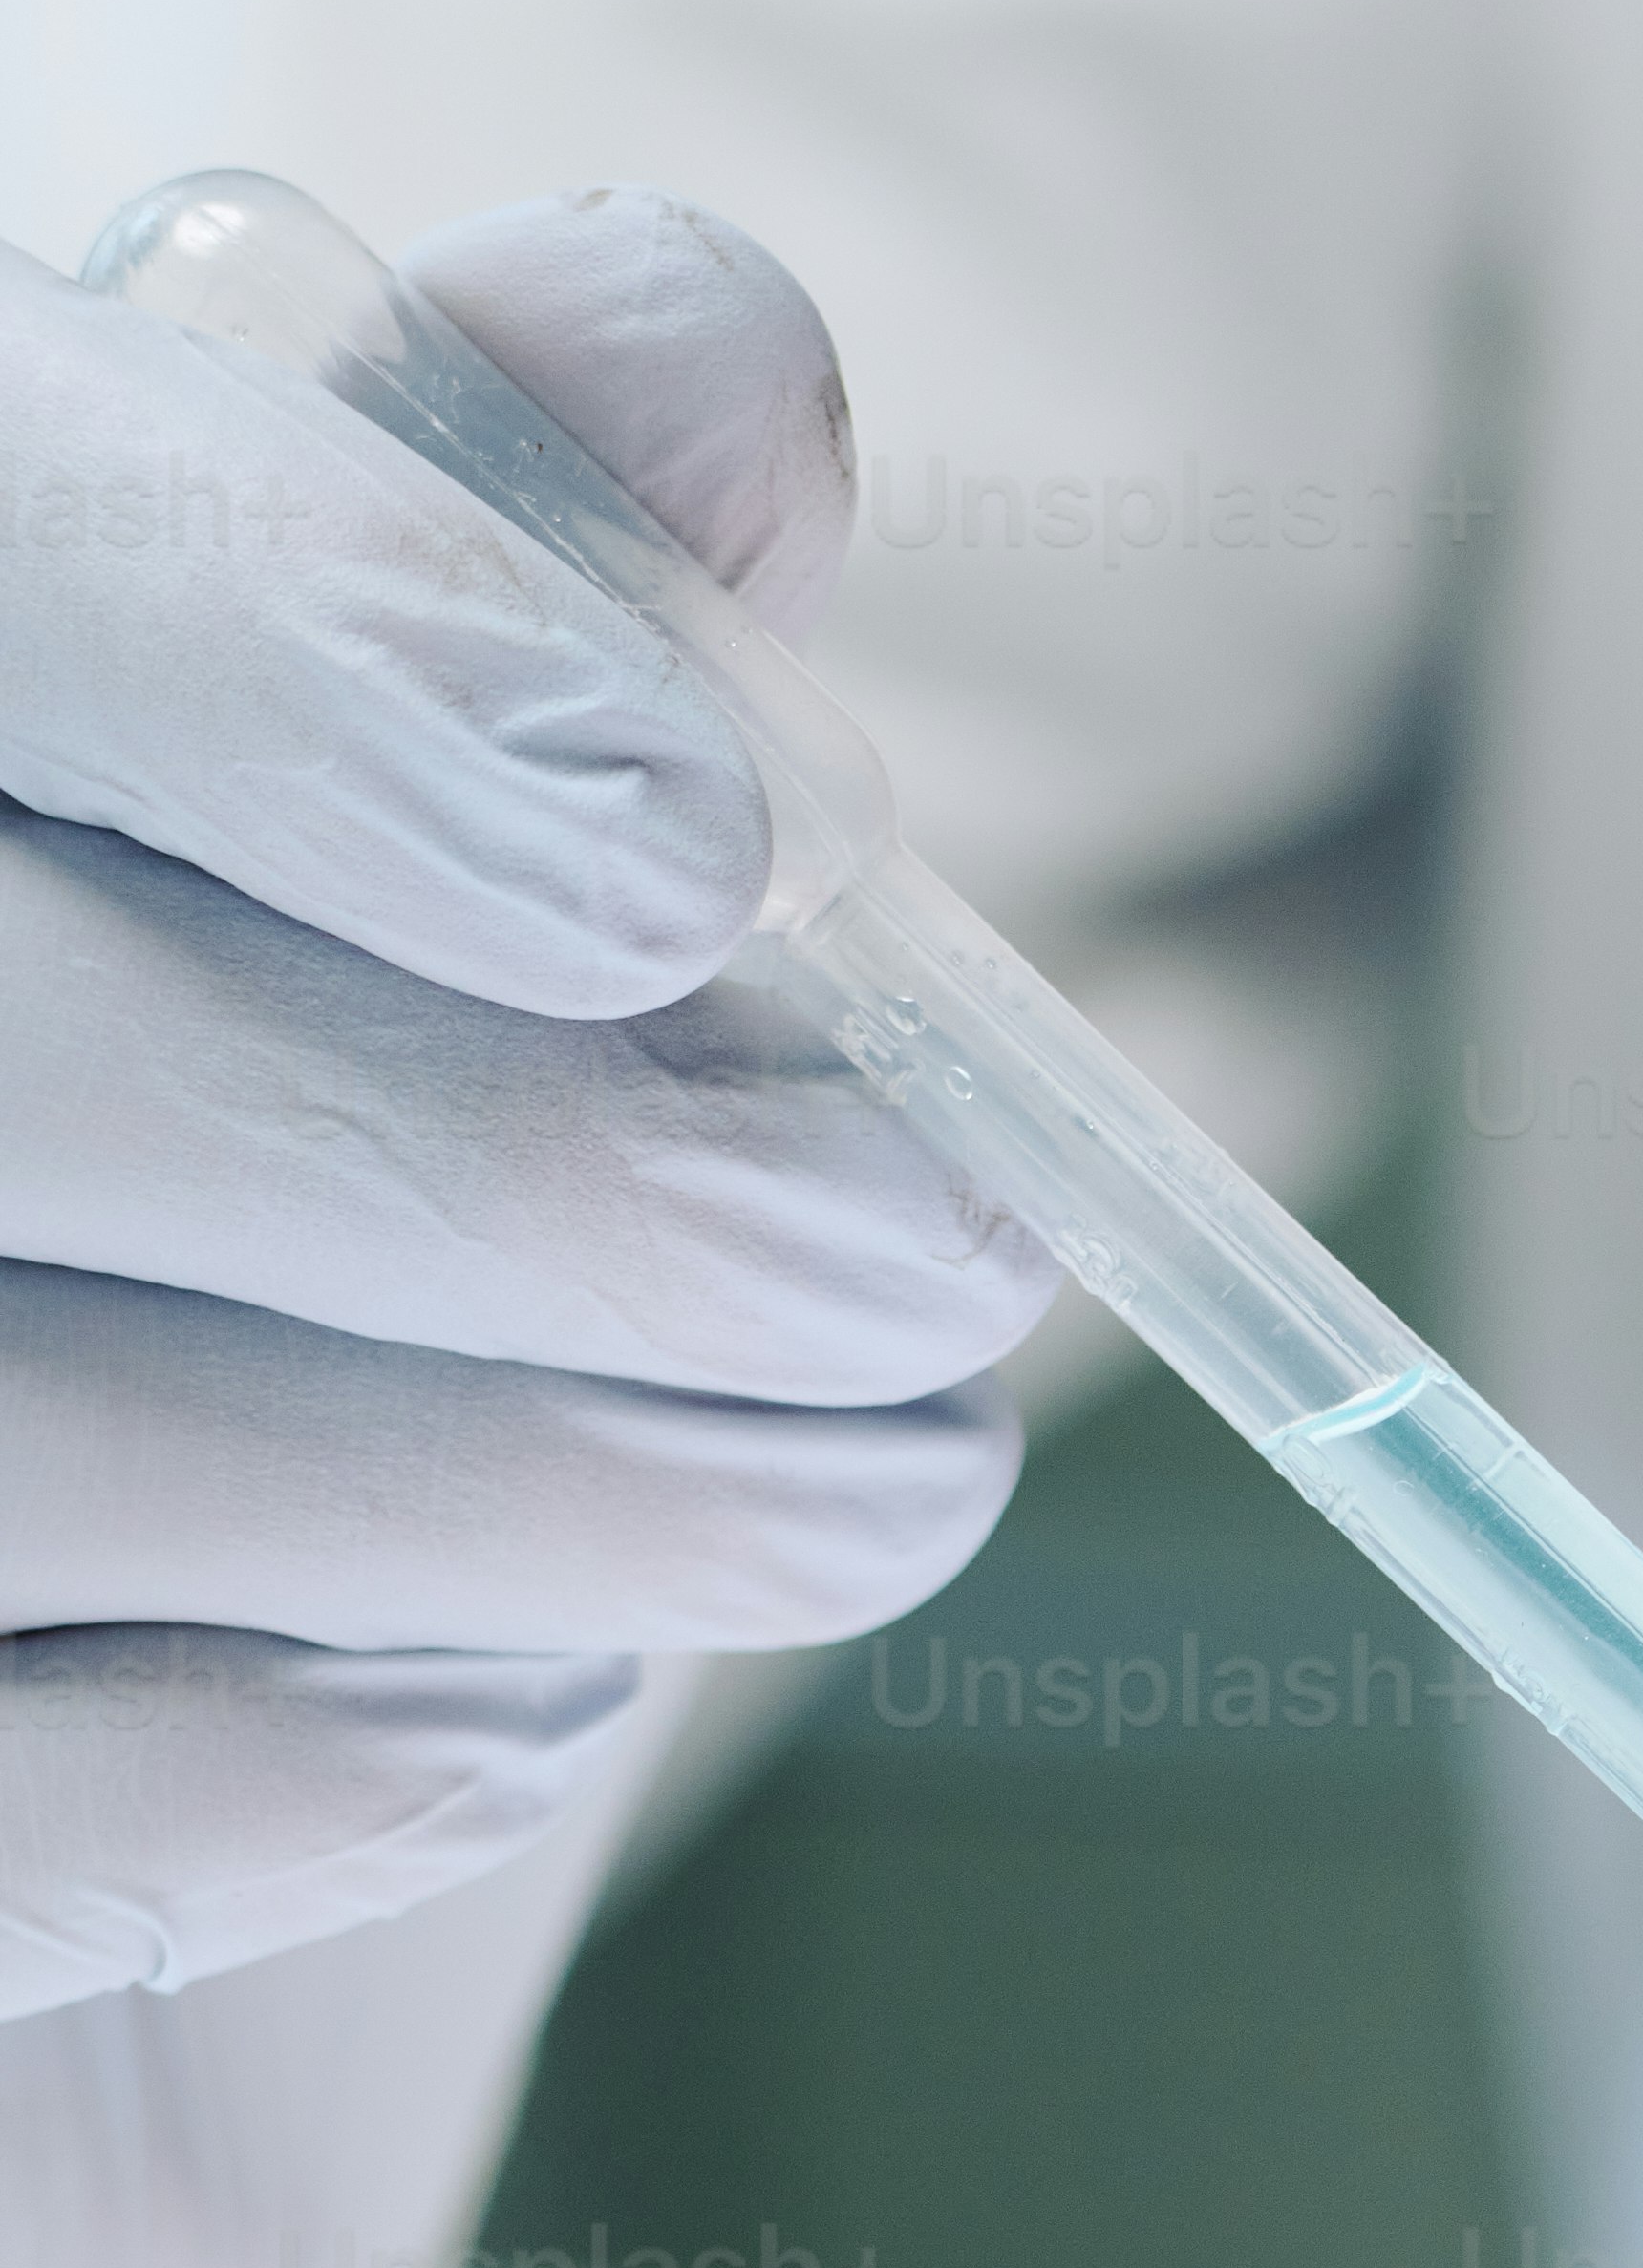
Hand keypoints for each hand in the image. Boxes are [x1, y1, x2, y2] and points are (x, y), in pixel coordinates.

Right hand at [0, 189, 1034, 2267]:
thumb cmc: (236, 1295)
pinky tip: (491, 1720)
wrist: (60, 1888)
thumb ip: (504, 591)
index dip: (308, 644)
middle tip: (925, 1276)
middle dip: (538, 1177)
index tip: (705, 850)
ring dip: (521, 1490)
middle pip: (9, 1035)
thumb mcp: (403, 913)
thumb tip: (717, 380)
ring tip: (831, 1492)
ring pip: (25, 1433)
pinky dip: (317, 1778)